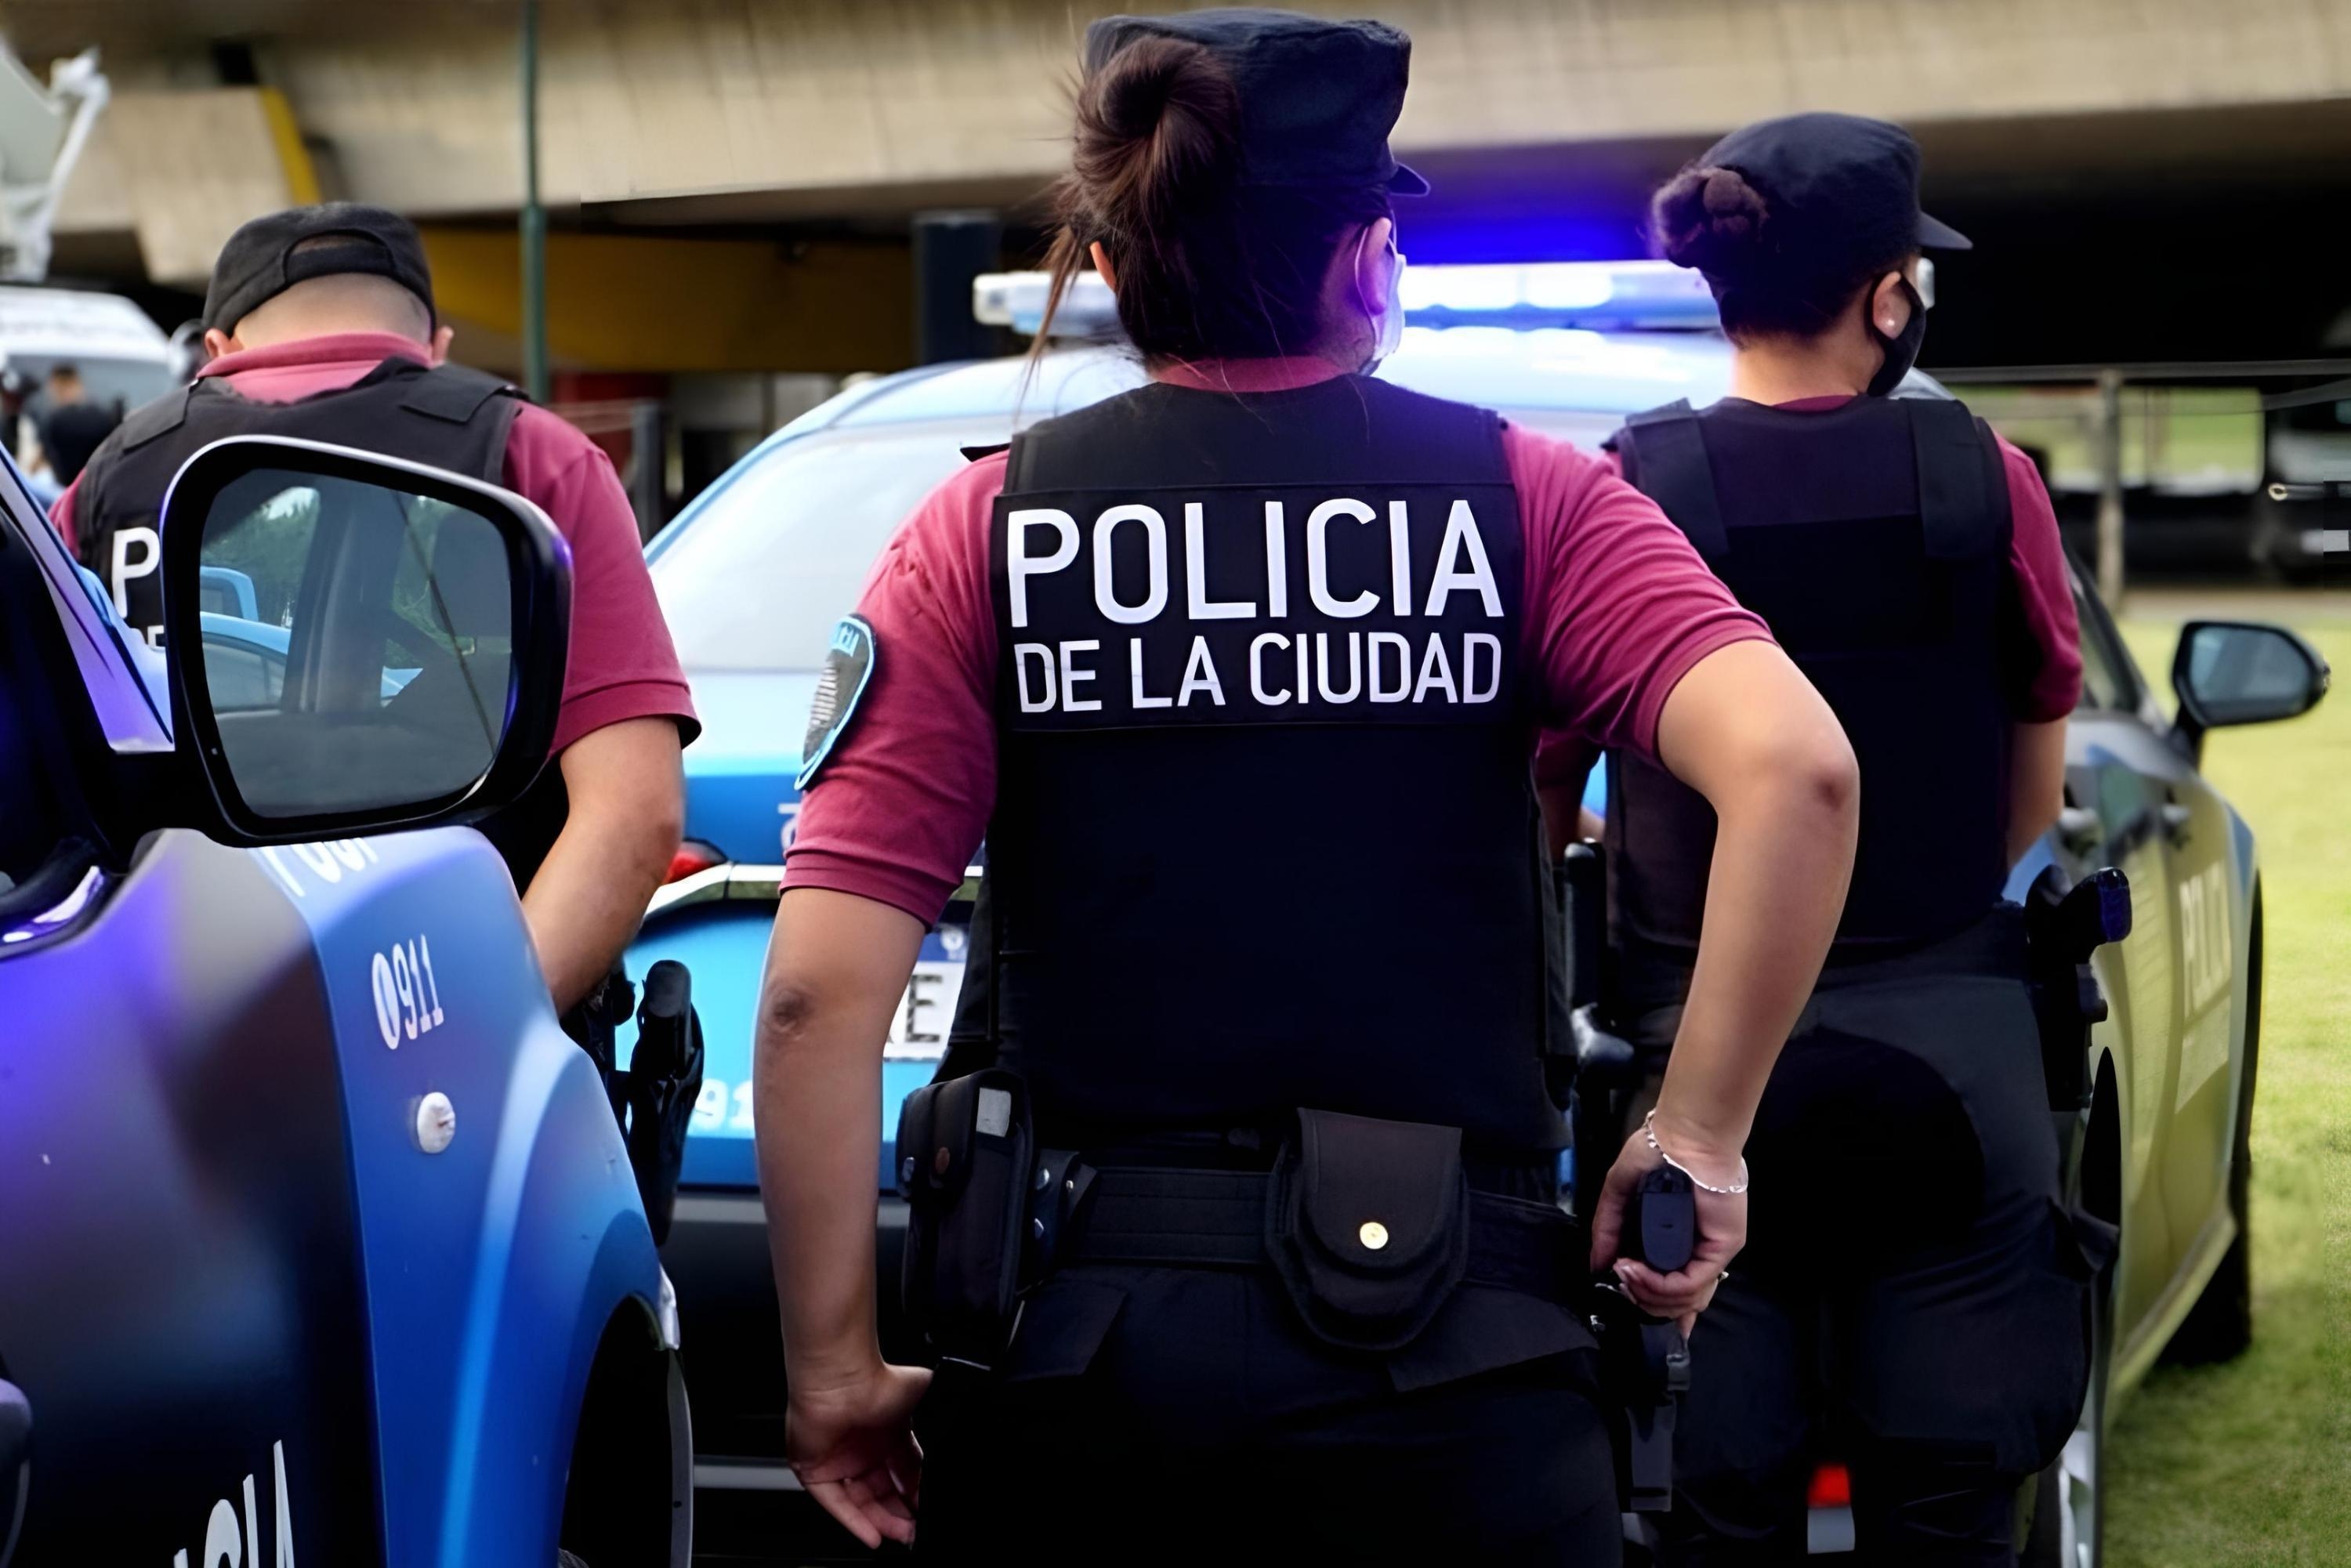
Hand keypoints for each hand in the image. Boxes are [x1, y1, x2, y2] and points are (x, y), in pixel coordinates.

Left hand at [786, 1361, 932, 1548]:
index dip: (915, 1494)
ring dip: (881, 1521)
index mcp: (887, 1434)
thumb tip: (958, 1420)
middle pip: (883, 1492)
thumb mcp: (922, 1398)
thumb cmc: (880, 1379)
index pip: (904, 1474)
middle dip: (900, 1513)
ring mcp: (838, 1461)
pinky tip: (873, 1534)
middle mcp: (862, 1450)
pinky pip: (835, 1503)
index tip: (926, 1510)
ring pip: (861, 1501)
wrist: (843, 1378)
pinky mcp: (815, 1471)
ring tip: (901, 1534)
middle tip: (915, 1529)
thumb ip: (935, 1416)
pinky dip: (854, 1522)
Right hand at [1588, 1116, 1747, 1334]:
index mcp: (1677, 1243)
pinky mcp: (1720, 1249)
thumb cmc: (1655, 1154)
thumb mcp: (1620, 1194)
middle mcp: (1695, 1253)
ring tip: (1624, 1273)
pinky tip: (1636, 1271)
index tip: (1635, 1318)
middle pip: (1677, 1305)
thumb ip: (1608, 1230)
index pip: (1676, 1292)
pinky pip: (1689, 1283)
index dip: (1658, 1312)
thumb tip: (1596, 1264)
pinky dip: (1660, 1285)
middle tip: (1619, 1284)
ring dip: (1647, 1295)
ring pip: (1685, 1301)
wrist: (1682, 1136)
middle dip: (1642, 1304)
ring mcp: (1709, 1253)